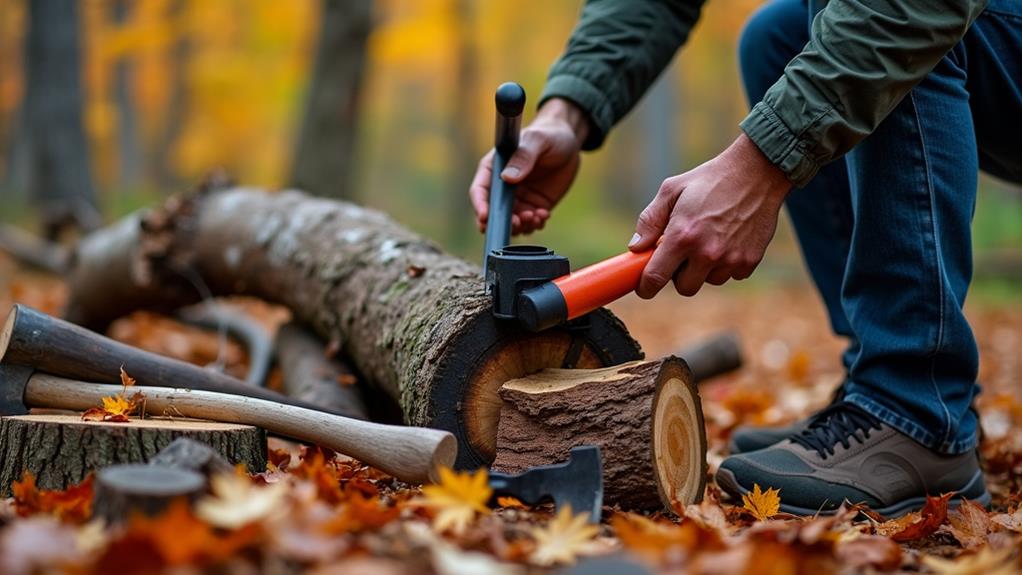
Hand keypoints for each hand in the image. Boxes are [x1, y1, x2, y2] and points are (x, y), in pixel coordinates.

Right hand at [469, 98, 588, 234]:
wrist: (569, 142)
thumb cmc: (549, 135)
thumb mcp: (537, 140)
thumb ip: (524, 157)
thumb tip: (507, 178)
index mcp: (495, 167)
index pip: (480, 189)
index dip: (479, 205)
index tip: (484, 217)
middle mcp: (503, 186)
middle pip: (493, 211)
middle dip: (501, 222)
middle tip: (516, 222)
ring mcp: (519, 198)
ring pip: (511, 221)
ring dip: (520, 226)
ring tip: (535, 216)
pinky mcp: (534, 206)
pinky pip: (530, 223)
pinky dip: (535, 224)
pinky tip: (544, 214)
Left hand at [629, 133, 791, 297]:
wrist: (756, 171)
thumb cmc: (709, 180)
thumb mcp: (671, 190)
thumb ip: (650, 220)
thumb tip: (636, 246)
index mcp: (682, 236)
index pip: (656, 277)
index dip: (646, 287)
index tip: (645, 287)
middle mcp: (706, 252)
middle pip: (685, 288)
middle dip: (679, 275)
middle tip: (682, 254)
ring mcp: (731, 258)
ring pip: (710, 281)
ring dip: (705, 269)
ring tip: (709, 240)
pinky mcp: (751, 260)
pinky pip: (732, 275)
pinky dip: (727, 263)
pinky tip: (729, 239)